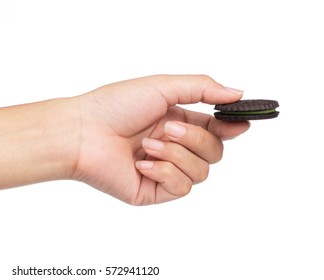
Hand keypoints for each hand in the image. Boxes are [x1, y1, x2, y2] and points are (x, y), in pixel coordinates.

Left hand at [72, 75, 249, 204]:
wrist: (82, 133)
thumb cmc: (114, 105)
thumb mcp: (162, 86)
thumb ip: (202, 88)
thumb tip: (237, 94)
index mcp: (176, 121)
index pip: (216, 129)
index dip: (231, 127)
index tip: (241, 123)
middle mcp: (173, 146)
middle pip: (215, 152)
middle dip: (196, 139)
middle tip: (169, 128)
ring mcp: (164, 170)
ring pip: (201, 172)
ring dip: (176, 154)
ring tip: (147, 145)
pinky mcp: (153, 191)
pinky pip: (180, 188)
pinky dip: (164, 172)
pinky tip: (142, 163)